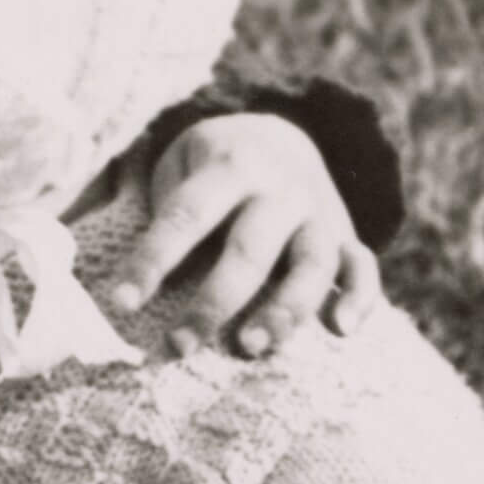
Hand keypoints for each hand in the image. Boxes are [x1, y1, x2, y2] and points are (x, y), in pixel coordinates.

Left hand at [111, 114, 381, 357]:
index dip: (152, 260)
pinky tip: (341, 331)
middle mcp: (281, 189)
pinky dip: (359, 299)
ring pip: (312, 265)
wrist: (281, 136)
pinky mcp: (346, 237)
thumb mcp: (182, 162)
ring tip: (250, 347)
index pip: (186, 216)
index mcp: (230, 165)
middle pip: (249, 249)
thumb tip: (141, 278)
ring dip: (284, 310)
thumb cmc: (212, 166)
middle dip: (214, 302)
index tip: (120, 303)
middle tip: (179, 345)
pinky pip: (363, 268)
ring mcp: (318, 214)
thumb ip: (167, 207)